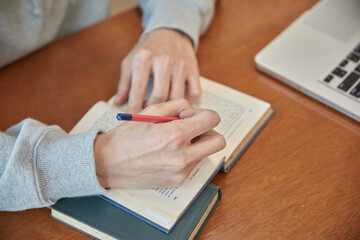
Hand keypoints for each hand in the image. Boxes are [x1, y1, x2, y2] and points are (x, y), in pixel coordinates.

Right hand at [94, 99, 225, 188]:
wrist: (109, 163)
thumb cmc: (127, 136)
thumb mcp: (151, 111)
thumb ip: (178, 105)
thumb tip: (193, 111)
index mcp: (175, 135)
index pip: (212, 119)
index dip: (203, 114)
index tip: (189, 116)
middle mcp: (182, 156)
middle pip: (219, 141)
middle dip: (209, 131)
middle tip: (192, 129)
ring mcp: (181, 171)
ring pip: (206, 153)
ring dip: (197, 144)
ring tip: (175, 141)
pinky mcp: (178, 181)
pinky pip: (194, 164)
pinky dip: (187, 156)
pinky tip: (169, 153)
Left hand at [114, 28, 200, 112]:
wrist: (171, 32)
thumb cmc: (149, 49)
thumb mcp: (131, 60)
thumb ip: (124, 83)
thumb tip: (118, 103)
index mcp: (144, 57)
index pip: (138, 89)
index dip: (134, 107)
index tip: (133, 118)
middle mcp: (164, 60)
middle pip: (159, 96)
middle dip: (153, 111)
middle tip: (148, 116)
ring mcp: (181, 65)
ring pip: (177, 97)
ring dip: (170, 109)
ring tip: (162, 112)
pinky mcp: (193, 70)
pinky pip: (194, 93)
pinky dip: (188, 102)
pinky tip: (179, 103)